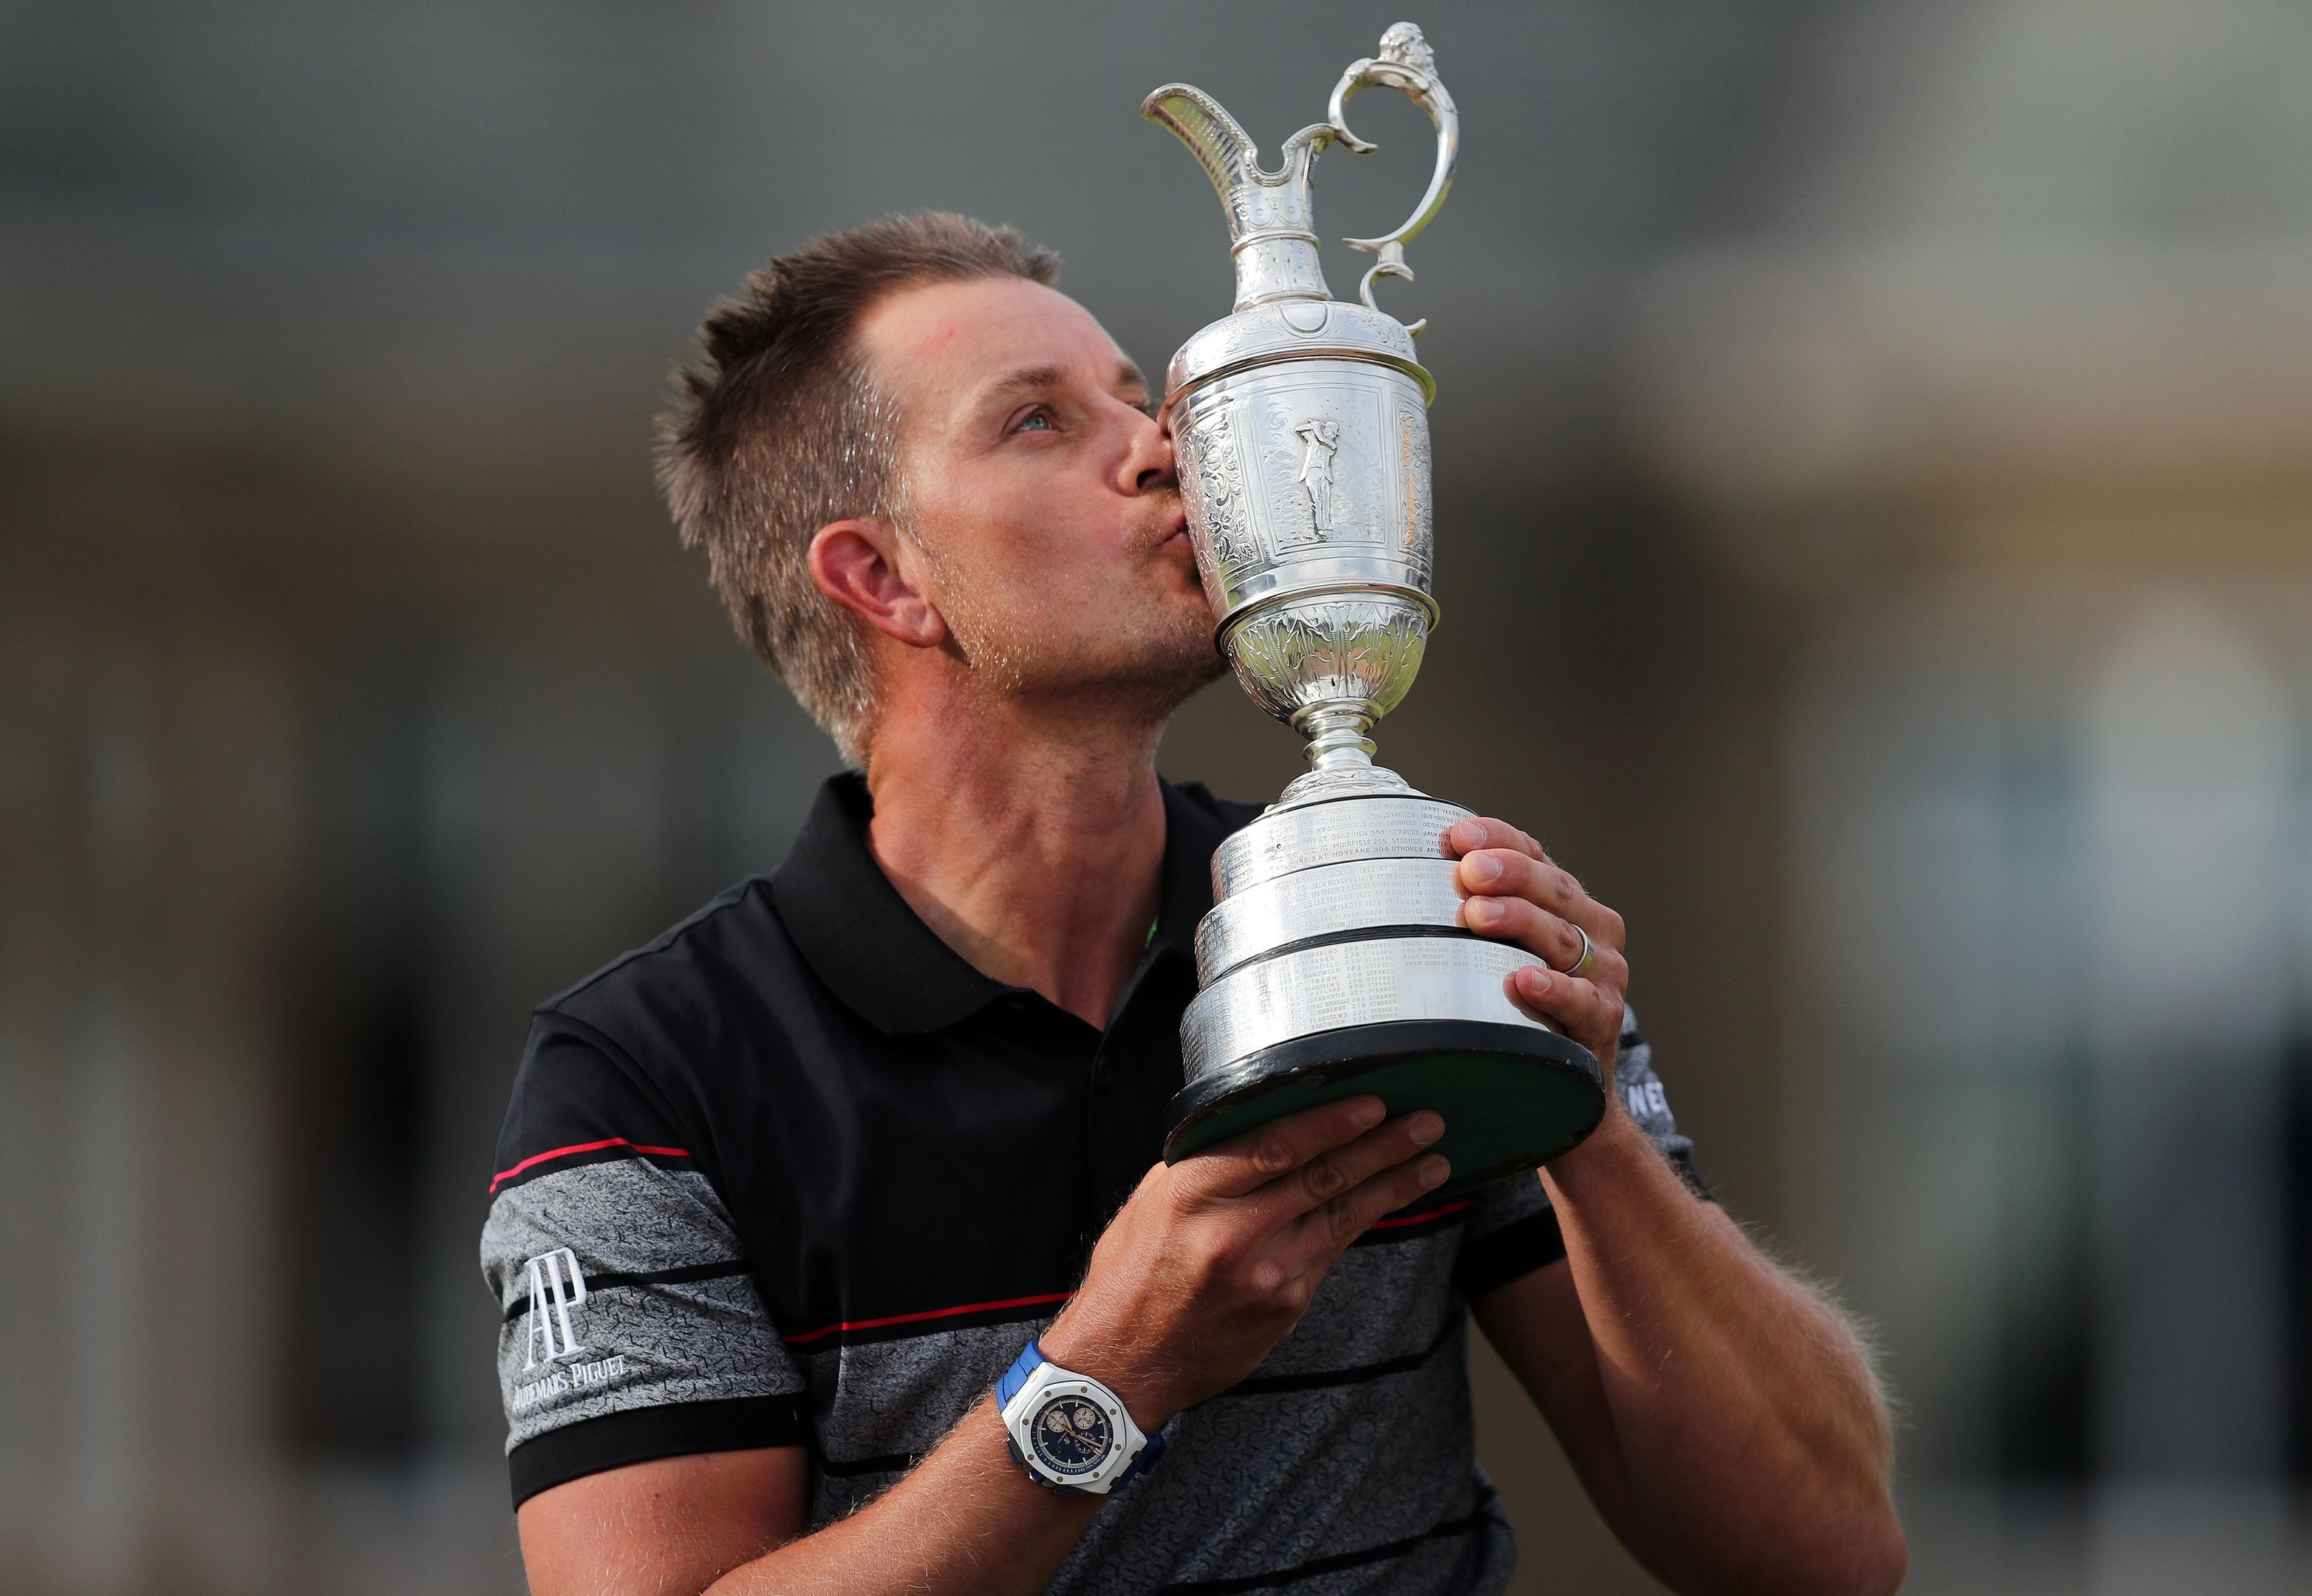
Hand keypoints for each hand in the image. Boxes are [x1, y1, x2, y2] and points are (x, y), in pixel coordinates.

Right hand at [1038, 1097, 1447, 1428]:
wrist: (1123, 1363)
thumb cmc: (1132, 1273)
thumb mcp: (1152, 1201)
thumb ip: (1207, 1163)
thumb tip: (1264, 1119)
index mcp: (1192, 1194)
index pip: (1275, 1146)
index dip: (1330, 1122)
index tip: (1373, 1103)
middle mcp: (1232, 1233)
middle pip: (1323, 1178)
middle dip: (1382, 1147)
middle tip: (1426, 1121)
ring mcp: (1264, 1275)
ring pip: (1341, 1217)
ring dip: (1392, 1185)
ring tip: (1432, 1161)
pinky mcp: (1284, 1306)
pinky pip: (1330, 1252)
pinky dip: (1363, 1222)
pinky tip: (1389, 1202)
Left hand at [1446, 817, 1627, 1075]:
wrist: (1573, 1079)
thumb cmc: (1530, 1001)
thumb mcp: (1508, 948)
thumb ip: (1478, 909)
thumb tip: (1419, 875)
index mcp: (1568, 902)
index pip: (1536, 855)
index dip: (1500, 839)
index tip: (1459, 835)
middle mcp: (1593, 930)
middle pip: (1553, 891)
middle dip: (1509, 875)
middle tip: (1468, 871)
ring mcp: (1604, 974)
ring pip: (1561, 939)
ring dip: (1520, 922)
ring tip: (1478, 915)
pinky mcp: (1603, 1021)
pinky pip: (1581, 1002)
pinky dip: (1553, 990)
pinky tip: (1522, 981)